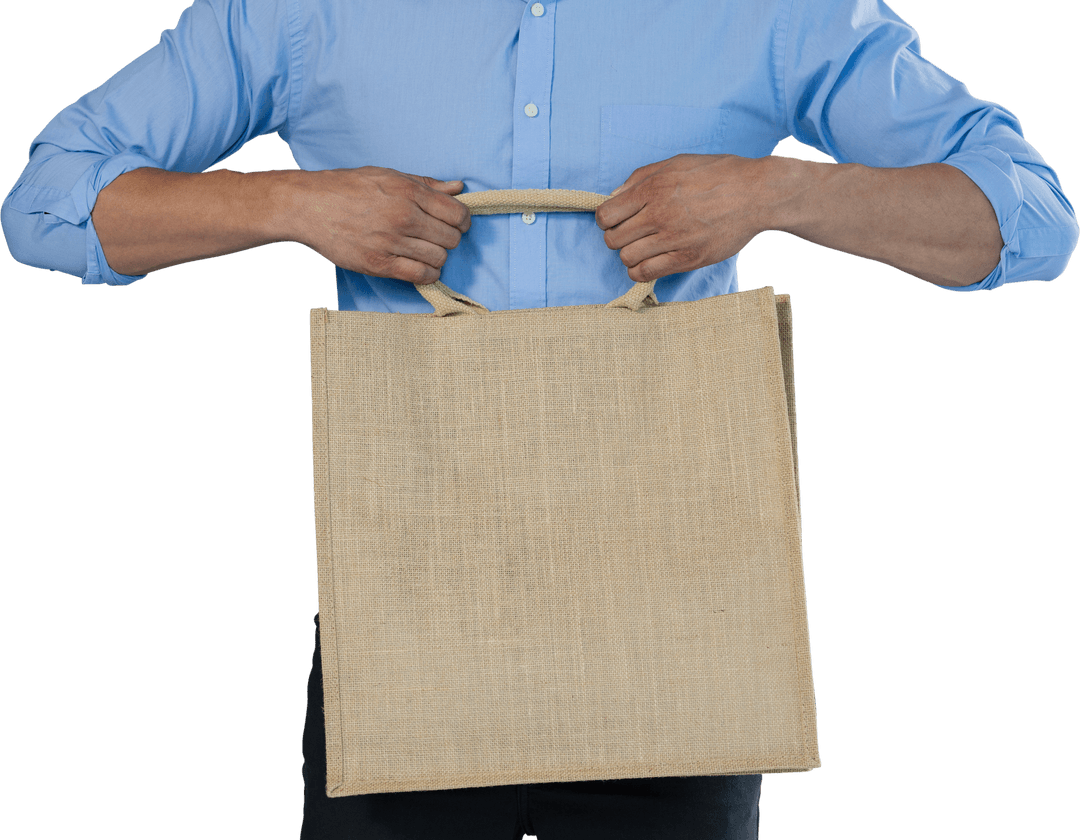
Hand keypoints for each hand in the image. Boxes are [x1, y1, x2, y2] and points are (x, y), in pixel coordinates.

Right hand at [290, 166, 470, 283]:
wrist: (309, 206)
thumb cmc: (348, 188)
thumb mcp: (388, 176)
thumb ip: (425, 184)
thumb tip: (458, 187)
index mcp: (408, 192)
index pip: (457, 213)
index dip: (462, 221)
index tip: (456, 224)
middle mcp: (403, 216)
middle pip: (451, 238)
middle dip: (449, 239)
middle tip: (436, 238)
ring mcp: (392, 242)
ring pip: (439, 258)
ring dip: (438, 258)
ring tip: (425, 251)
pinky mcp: (380, 264)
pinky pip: (420, 275)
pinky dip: (427, 274)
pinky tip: (420, 267)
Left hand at [595, 153, 771, 282]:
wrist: (756, 194)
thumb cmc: (718, 174)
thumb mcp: (676, 163)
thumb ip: (641, 177)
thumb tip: (615, 195)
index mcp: (653, 188)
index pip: (606, 215)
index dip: (606, 219)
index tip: (616, 220)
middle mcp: (659, 214)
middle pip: (613, 239)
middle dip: (617, 237)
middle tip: (632, 233)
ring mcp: (673, 239)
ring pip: (627, 258)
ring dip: (630, 254)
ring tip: (643, 247)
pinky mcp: (687, 259)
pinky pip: (646, 274)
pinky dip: (640, 271)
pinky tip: (649, 262)